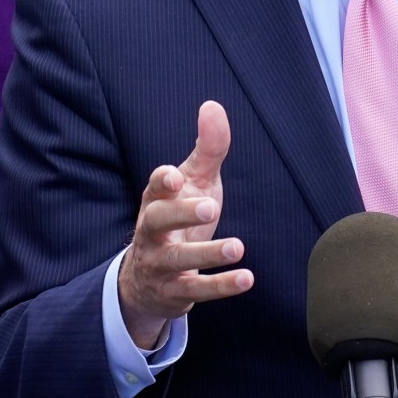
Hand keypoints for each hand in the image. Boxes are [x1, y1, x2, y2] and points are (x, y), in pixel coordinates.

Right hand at [116, 101, 250, 347]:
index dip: (162, 181)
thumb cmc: (180, 218)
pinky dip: (221, 286)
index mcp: (156, 201)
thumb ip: (208, 148)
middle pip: (158, 221)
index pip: (154, 188)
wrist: (150, 279)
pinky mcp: (175, 292)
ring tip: (237, 247)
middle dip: (182, 214)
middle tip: (210, 207)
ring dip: (207, 254)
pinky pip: (196, 290)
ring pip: (178, 260)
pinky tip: (246, 278)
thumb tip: (213, 106)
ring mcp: (160, 264)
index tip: (174, 175)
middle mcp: (152, 231)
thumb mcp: (195, 183)